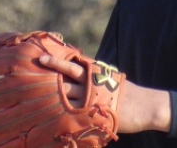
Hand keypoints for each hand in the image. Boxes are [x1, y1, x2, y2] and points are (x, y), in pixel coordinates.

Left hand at [39, 55, 171, 133]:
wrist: (144, 106)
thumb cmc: (124, 90)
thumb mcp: (109, 76)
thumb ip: (92, 72)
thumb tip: (76, 65)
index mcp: (95, 73)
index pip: (72, 65)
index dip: (56, 62)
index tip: (41, 57)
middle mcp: (91, 84)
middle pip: (65, 79)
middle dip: (49, 76)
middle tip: (33, 71)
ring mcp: (91, 100)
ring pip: (66, 97)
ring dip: (50, 97)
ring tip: (32, 96)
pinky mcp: (93, 115)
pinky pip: (73, 116)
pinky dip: (60, 116)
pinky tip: (47, 118)